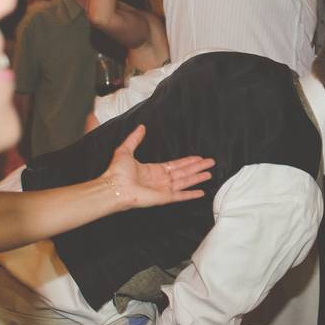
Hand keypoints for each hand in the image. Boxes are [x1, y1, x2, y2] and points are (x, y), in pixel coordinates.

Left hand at [100, 125, 214, 209]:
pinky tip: (201, 192)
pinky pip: (180, 195)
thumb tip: (141, 127)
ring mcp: (163, 189)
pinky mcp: (164, 197)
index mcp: (153, 170)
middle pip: (183, 172)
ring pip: (185, 182)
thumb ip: (135, 138)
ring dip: (197, 177)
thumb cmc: (117, 172)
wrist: (114, 187)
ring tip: (210, 173)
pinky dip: (191, 194)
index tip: (198, 157)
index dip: (187, 161)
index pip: (175, 165)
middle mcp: (160, 180)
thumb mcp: (125, 150)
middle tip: (210, 163)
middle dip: (197, 167)